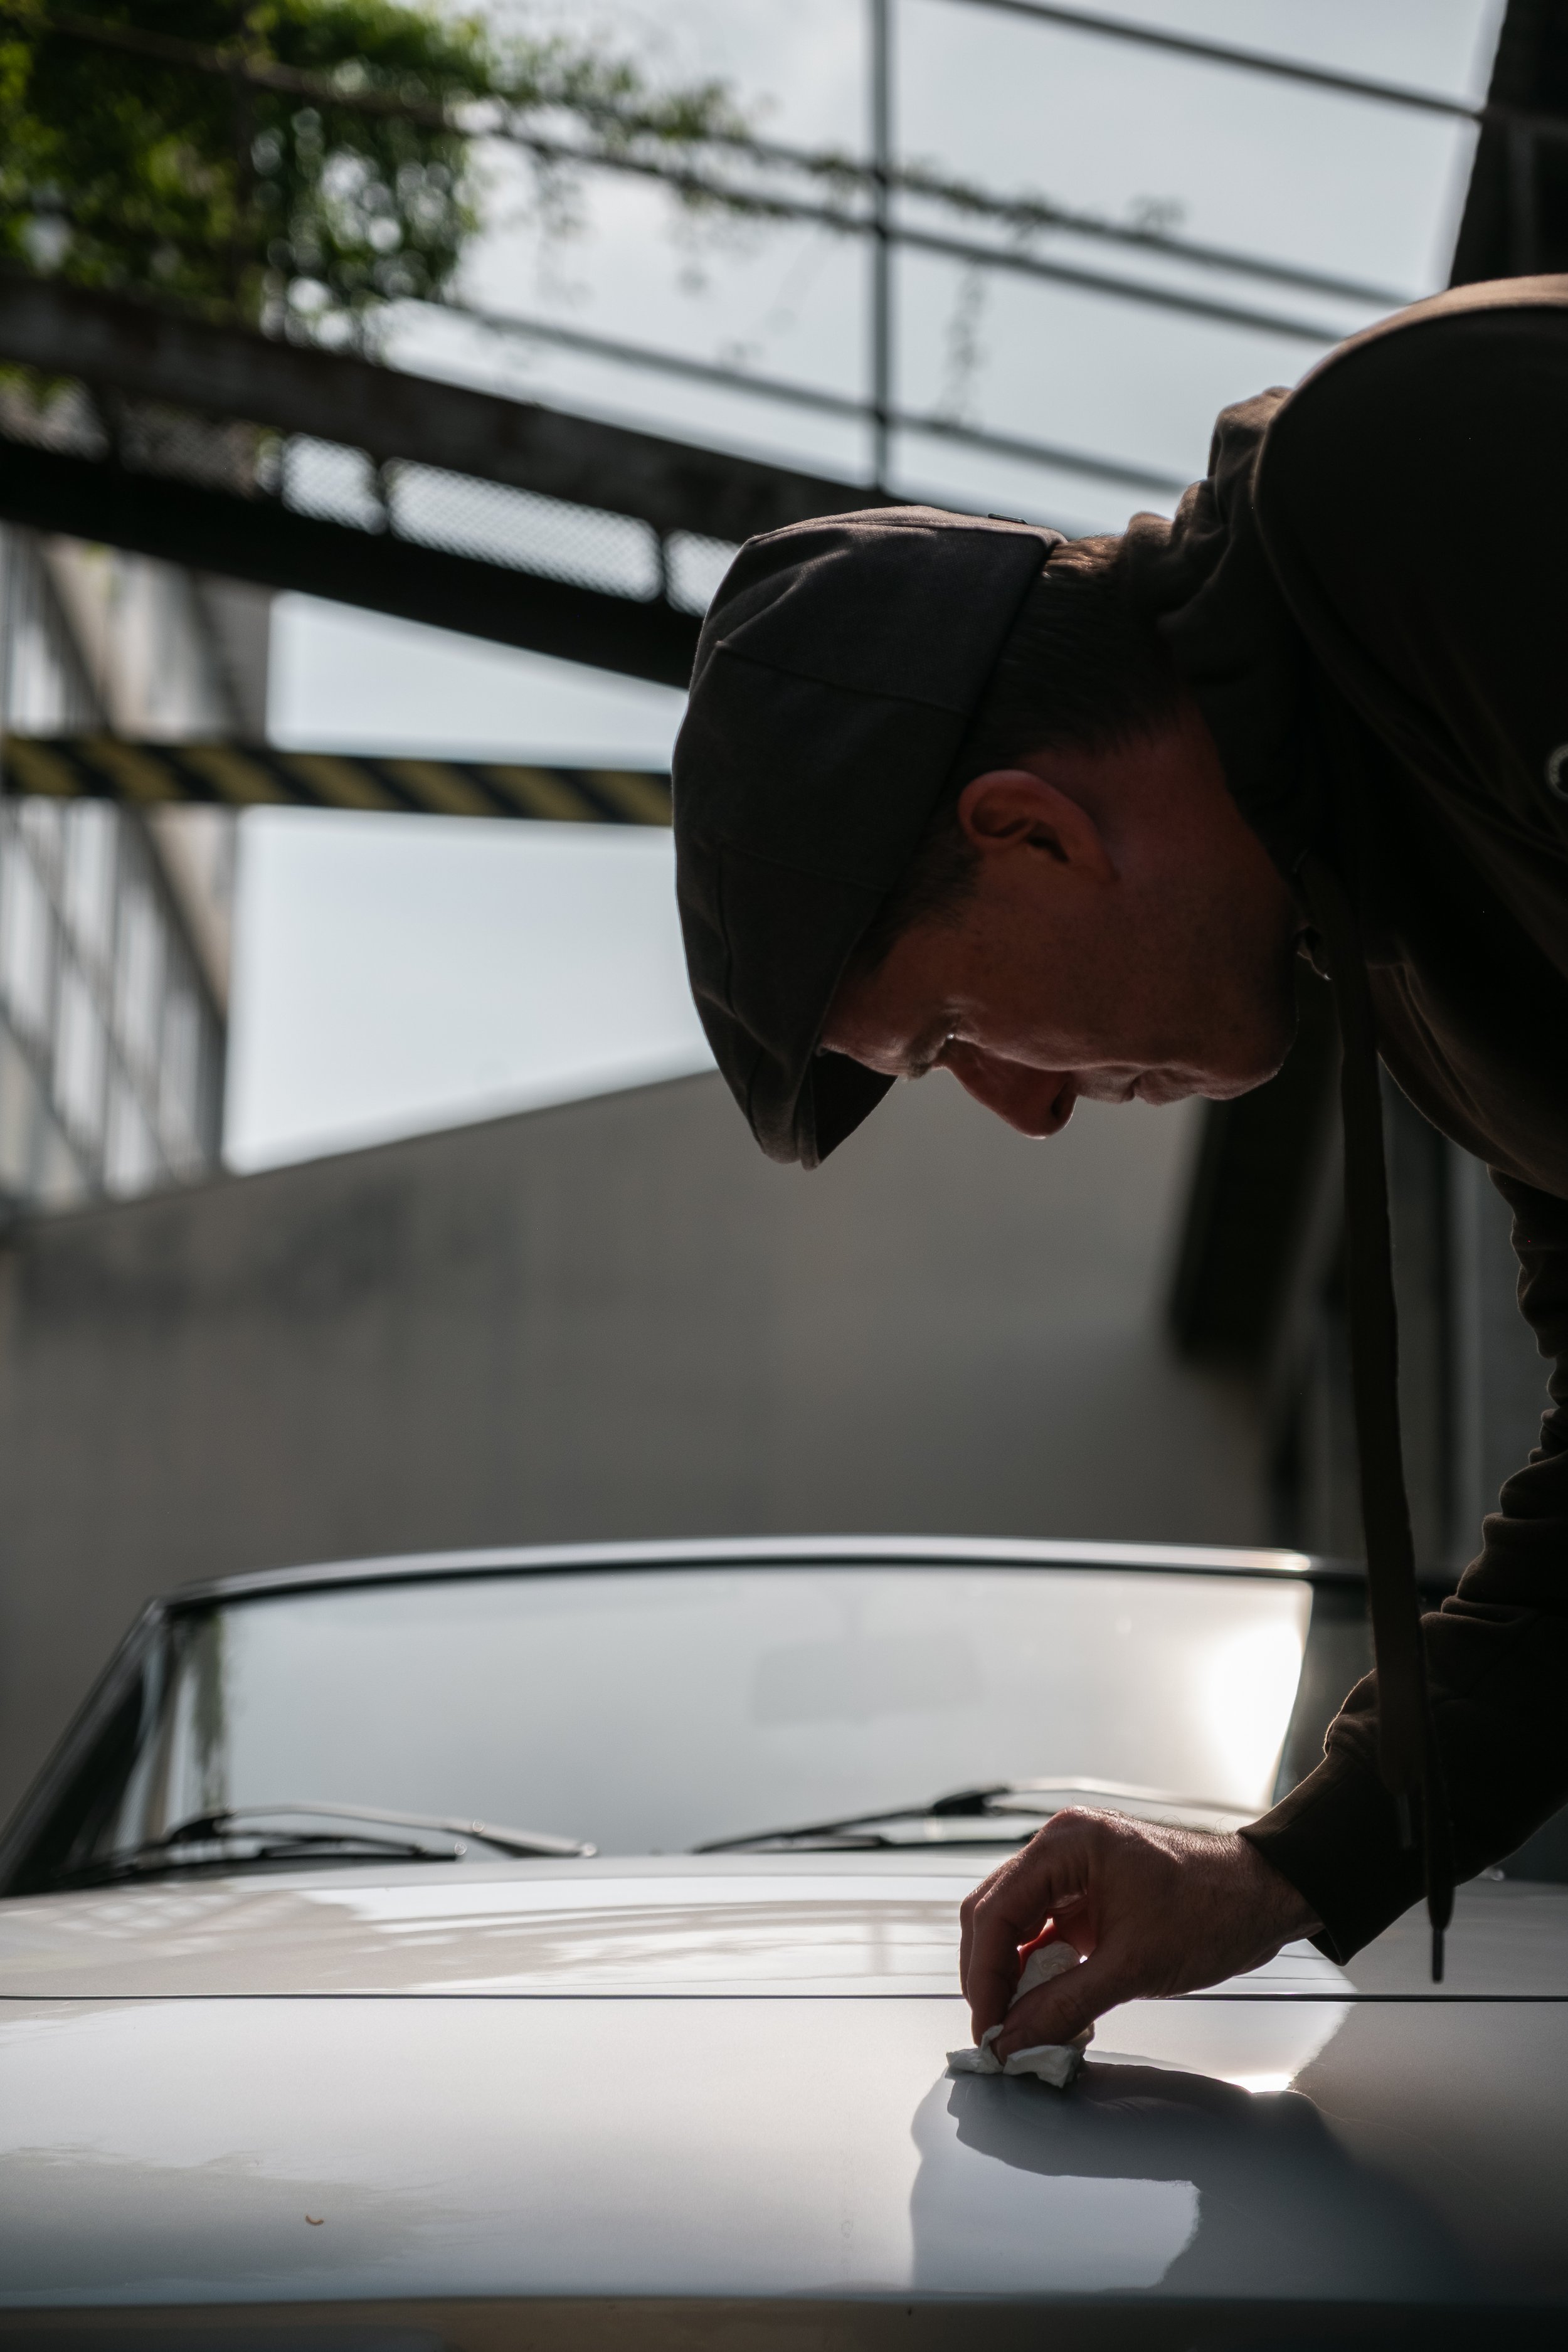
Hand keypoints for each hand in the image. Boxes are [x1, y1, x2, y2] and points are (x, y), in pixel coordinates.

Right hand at [958, 1808, 1320, 2058]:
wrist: (1262, 1899)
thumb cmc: (1213, 1910)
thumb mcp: (1134, 1966)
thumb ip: (1064, 2004)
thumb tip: (1014, 2039)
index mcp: (1066, 1845)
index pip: (995, 1911)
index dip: (984, 1976)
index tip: (988, 2027)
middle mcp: (1060, 1849)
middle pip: (993, 1914)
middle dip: (989, 1977)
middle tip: (996, 2033)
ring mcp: (1072, 1871)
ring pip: (1013, 1925)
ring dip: (1010, 1977)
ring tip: (1016, 2027)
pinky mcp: (1086, 1896)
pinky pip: (1043, 1934)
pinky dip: (1038, 1972)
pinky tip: (1042, 2008)